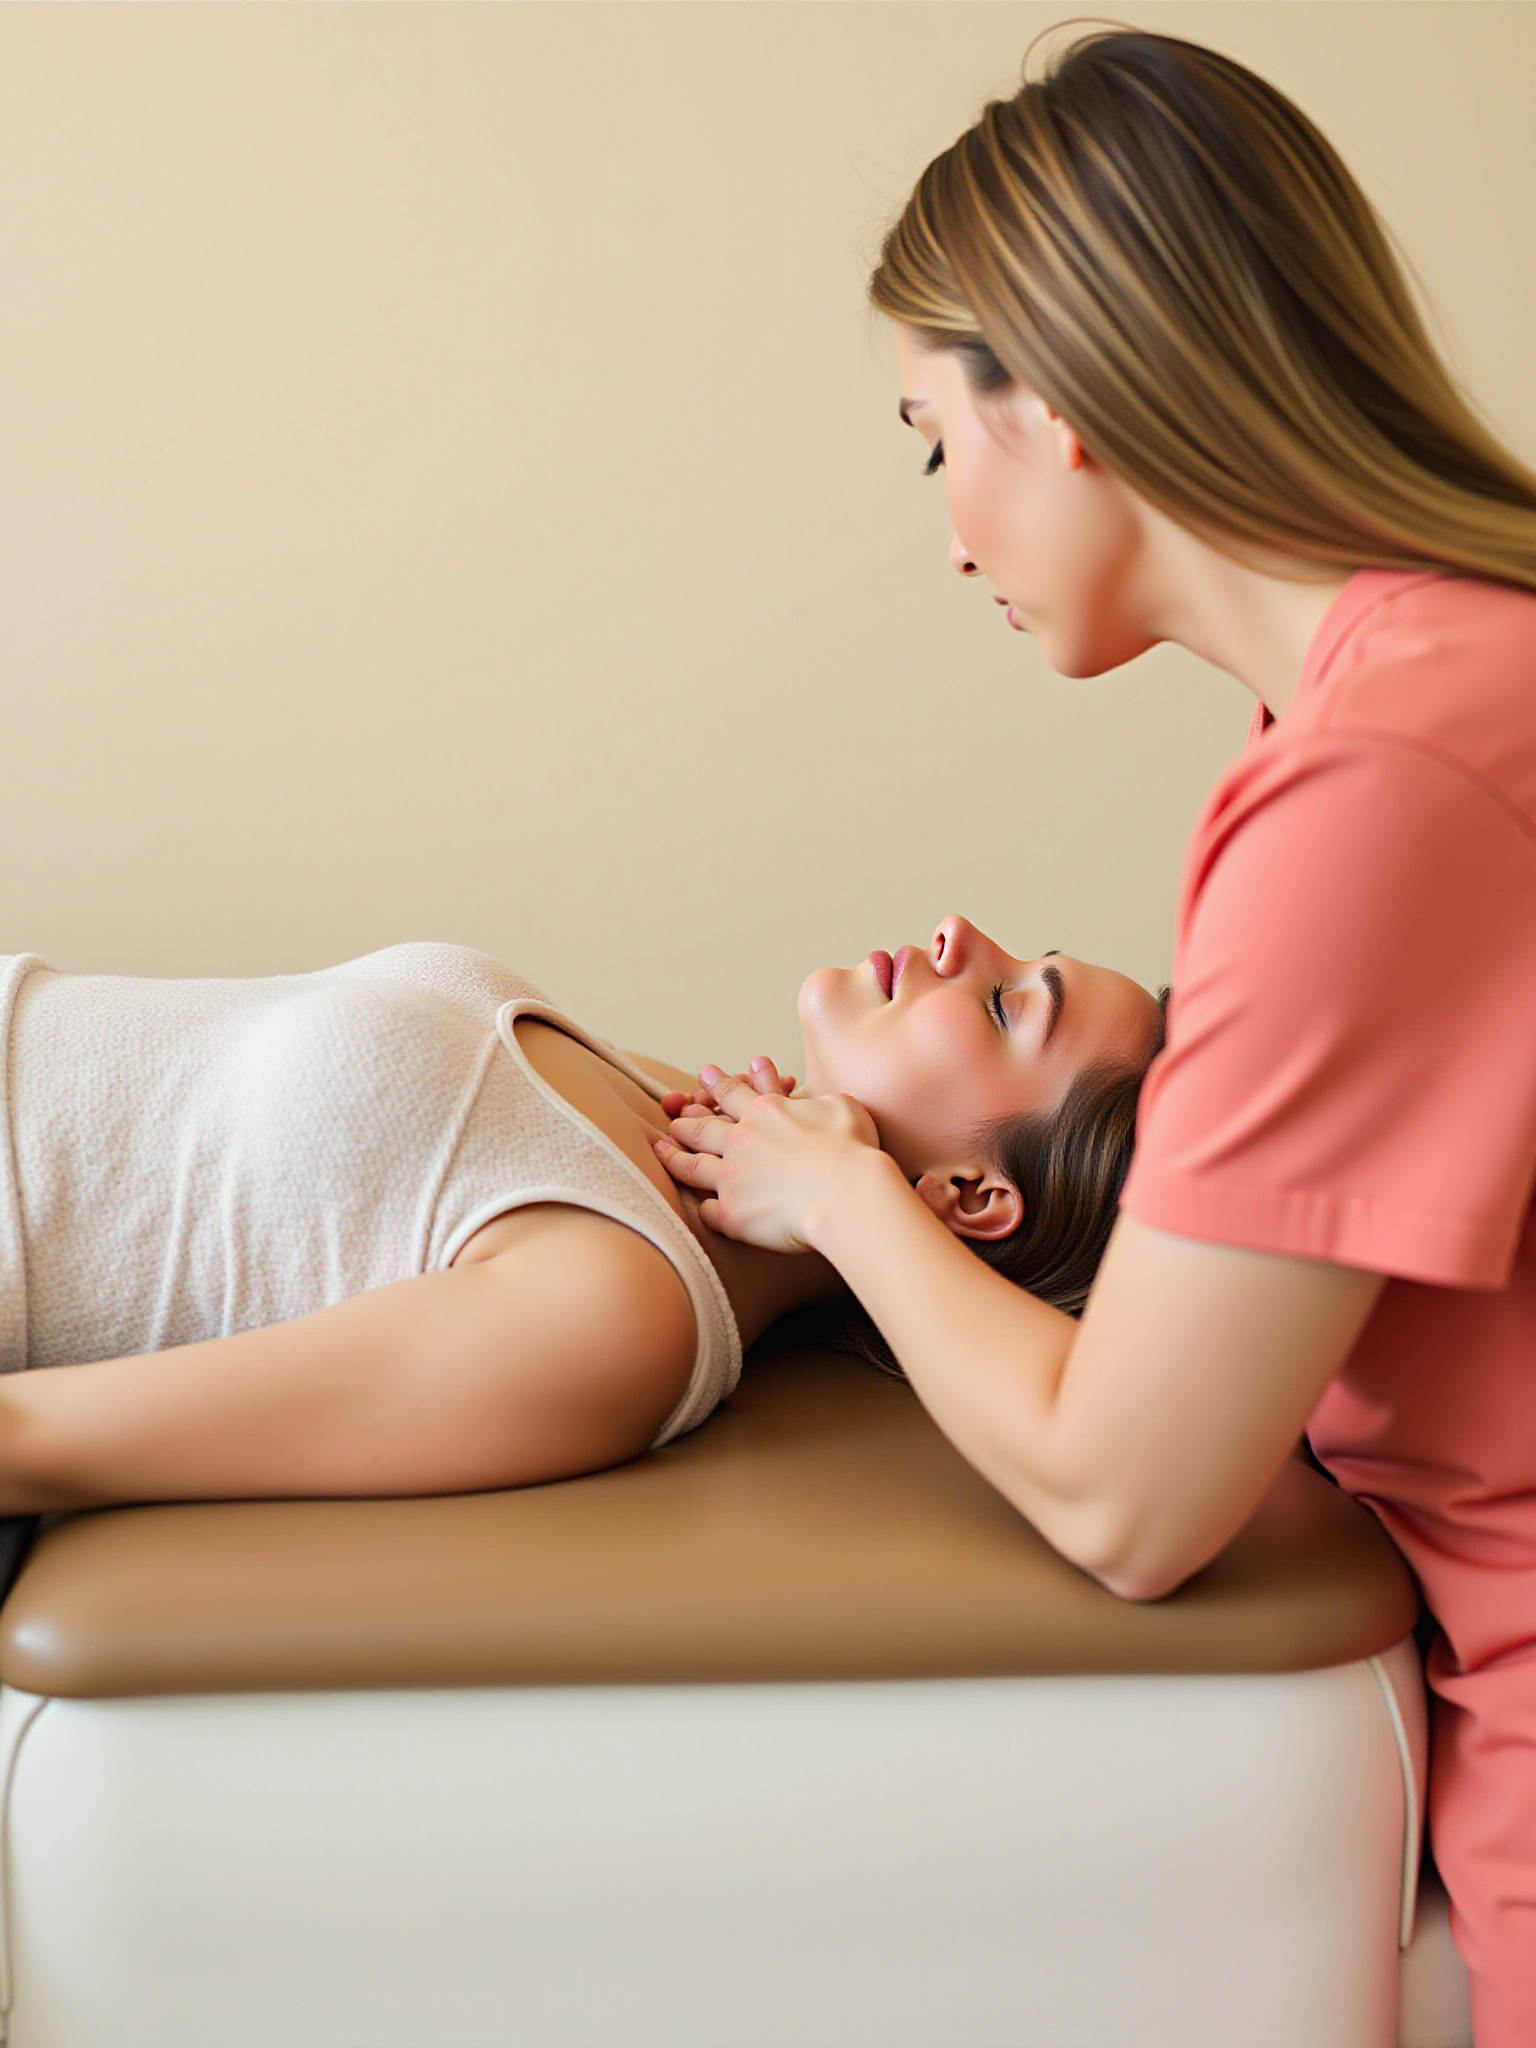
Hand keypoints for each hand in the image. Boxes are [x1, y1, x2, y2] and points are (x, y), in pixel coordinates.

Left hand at [654, 1060, 880, 1253]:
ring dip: (674, 1157)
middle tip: (675, 1115)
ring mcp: (731, 1177)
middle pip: (702, 1128)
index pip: (734, 1093)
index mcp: (766, 1112)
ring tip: (661, 1150)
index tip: (704, 1074)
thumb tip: (822, 1102)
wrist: (846, 1193)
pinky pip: (706, 1211)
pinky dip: (702, 1207)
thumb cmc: (852, 1150)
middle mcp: (741, 1141)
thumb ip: (824, 1102)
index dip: (717, 1083)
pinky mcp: (731, 1214)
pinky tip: (698, 1206)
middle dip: (686, 1120)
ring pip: (691, 1166)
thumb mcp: (842, 1107)